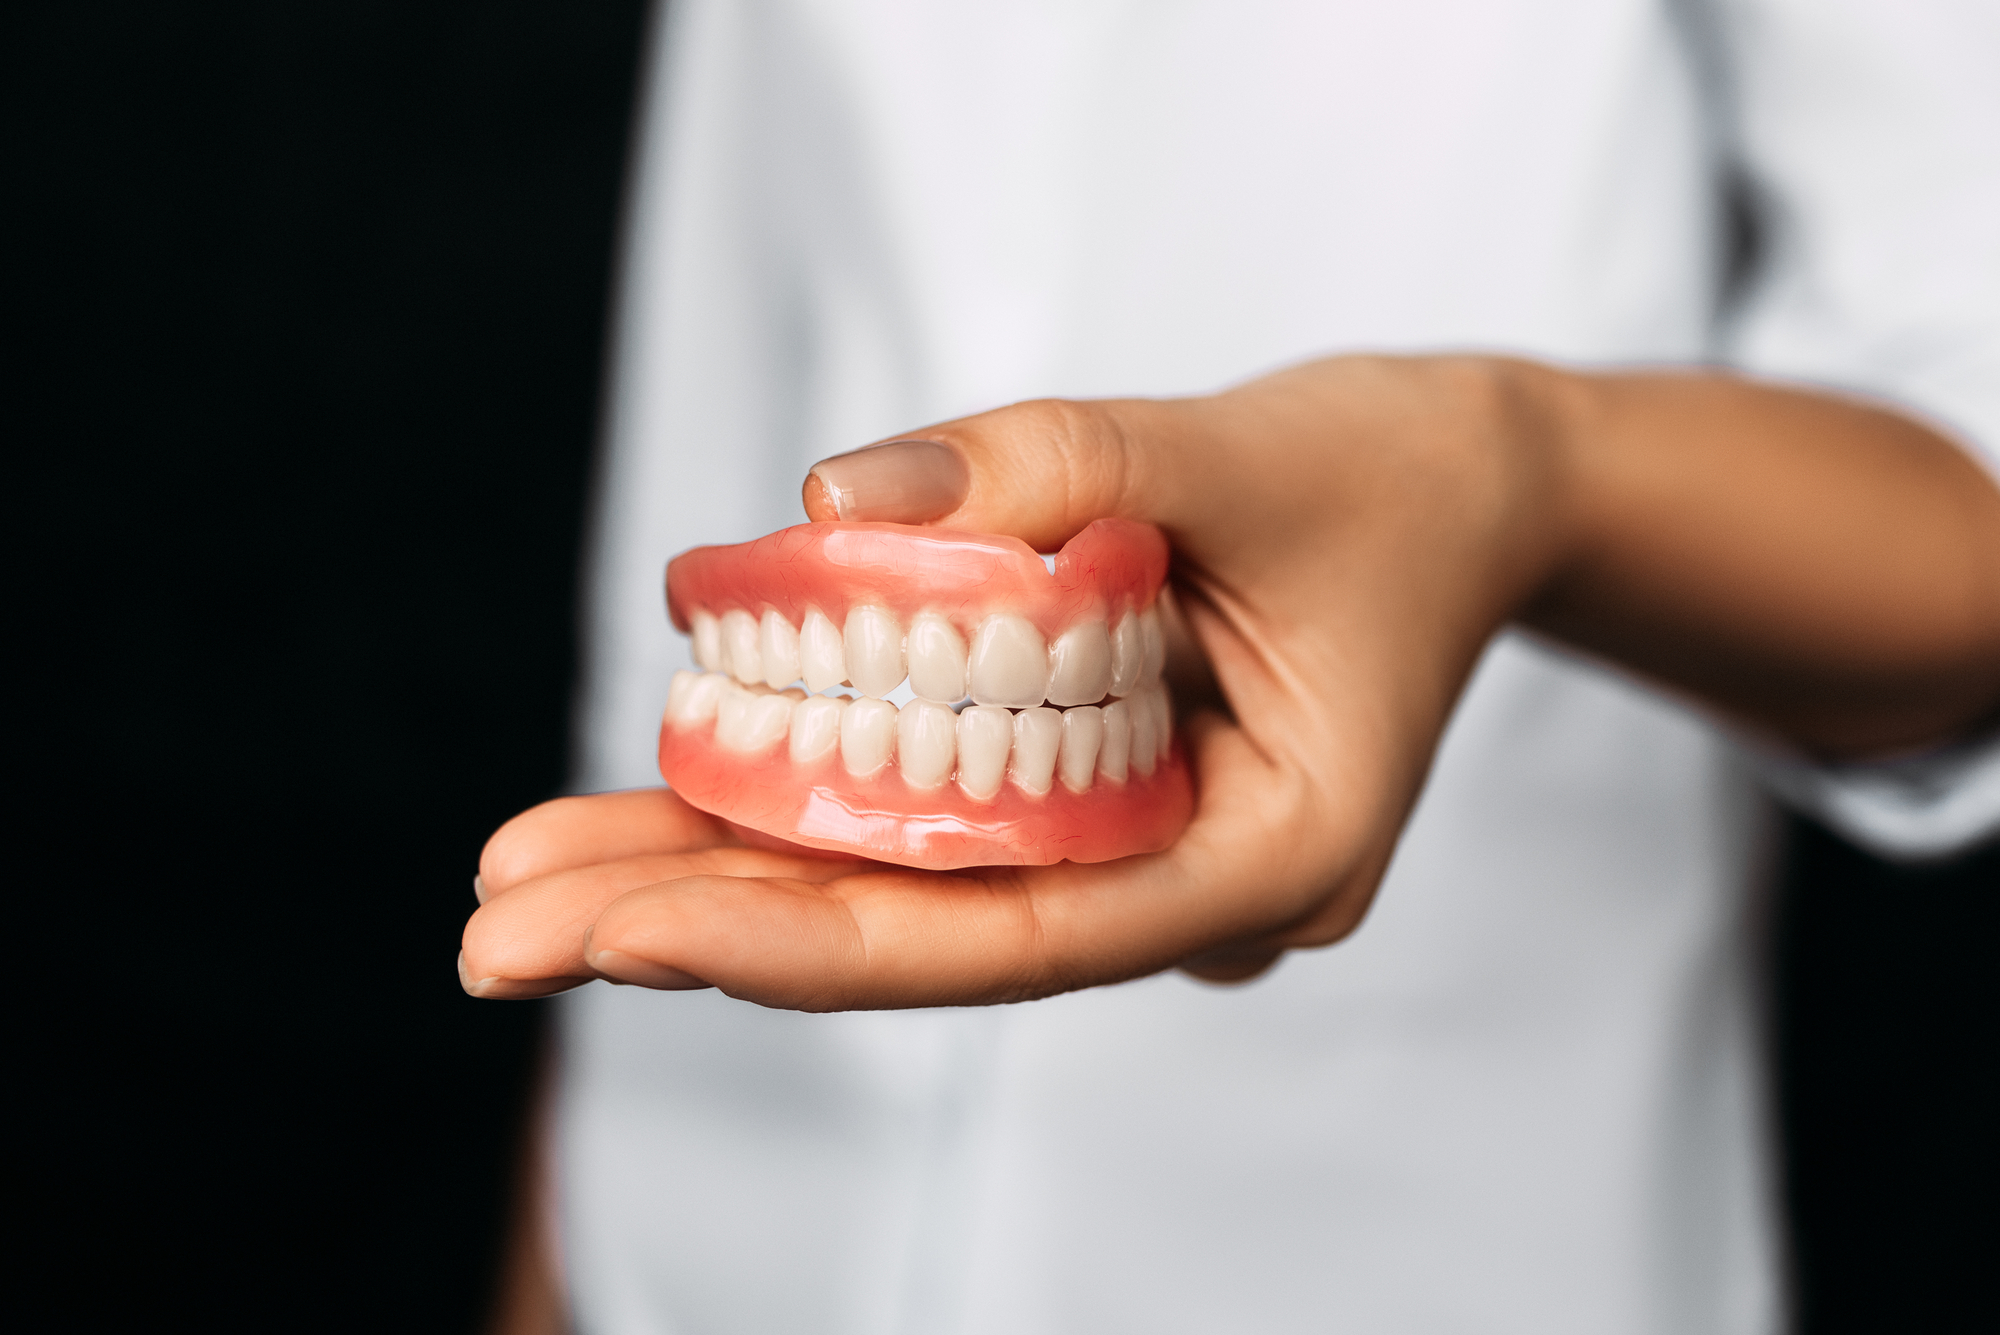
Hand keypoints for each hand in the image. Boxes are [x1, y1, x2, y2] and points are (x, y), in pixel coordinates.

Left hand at [461, 357, 1999, 1008]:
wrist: (1456, 491)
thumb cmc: (1387, 480)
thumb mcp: (1242, 445)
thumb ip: (1054, 464)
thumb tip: (830, 506)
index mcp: (1256, 858)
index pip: (1003, 935)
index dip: (799, 935)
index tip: (615, 932)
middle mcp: (1173, 889)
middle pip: (915, 933)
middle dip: (698, 930)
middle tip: (491, 936)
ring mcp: (1123, 851)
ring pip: (900, 886)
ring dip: (712, 874)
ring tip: (522, 870)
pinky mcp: (1078, 795)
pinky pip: (920, 815)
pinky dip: (791, 799)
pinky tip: (649, 797)